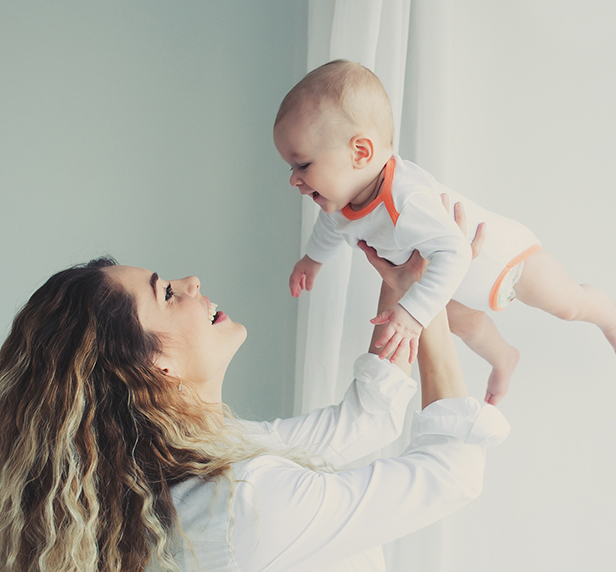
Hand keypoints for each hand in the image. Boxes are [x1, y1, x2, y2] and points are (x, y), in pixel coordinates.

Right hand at [289, 255, 321, 296]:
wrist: (318, 253)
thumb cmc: (314, 261)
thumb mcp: (312, 273)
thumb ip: (309, 282)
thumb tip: (308, 289)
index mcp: (297, 270)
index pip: (293, 281)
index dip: (293, 289)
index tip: (293, 295)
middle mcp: (297, 269)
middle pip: (293, 280)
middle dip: (294, 288)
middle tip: (295, 295)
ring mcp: (301, 268)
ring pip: (297, 279)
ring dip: (297, 286)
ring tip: (299, 292)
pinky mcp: (305, 268)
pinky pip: (301, 277)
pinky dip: (301, 282)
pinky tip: (303, 286)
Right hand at [359, 196, 486, 295]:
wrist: (421, 308)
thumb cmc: (404, 289)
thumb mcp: (387, 274)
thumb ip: (373, 258)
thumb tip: (358, 243)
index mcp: (422, 261)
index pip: (426, 235)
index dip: (428, 218)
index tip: (426, 201)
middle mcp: (438, 262)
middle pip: (444, 232)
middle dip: (444, 212)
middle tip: (442, 195)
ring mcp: (449, 263)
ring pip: (460, 239)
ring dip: (460, 220)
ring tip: (457, 203)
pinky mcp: (456, 265)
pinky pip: (472, 250)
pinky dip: (479, 238)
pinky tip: (482, 225)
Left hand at [370, 304, 422, 363]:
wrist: (417, 307)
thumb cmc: (403, 309)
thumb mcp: (390, 311)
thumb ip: (381, 317)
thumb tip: (371, 321)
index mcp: (394, 324)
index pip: (386, 335)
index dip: (381, 341)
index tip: (377, 345)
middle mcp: (401, 331)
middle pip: (393, 343)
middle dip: (386, 351)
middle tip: (381, 357)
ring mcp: (409, 335)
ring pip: (402, 347)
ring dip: (397, 355)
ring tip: (391, 361)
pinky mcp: (415, 336)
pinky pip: (414, 347)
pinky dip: (413, 355)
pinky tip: (410, 361)